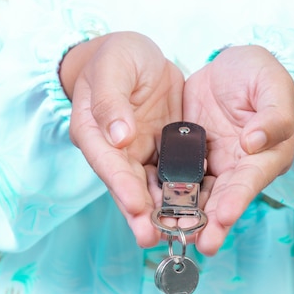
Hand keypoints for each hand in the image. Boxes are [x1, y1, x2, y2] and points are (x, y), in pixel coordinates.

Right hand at [60, 32, 183, 246]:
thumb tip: (118, 135)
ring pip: (152, 188)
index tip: (136, 206)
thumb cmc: (116, 56)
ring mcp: (140, 153)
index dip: (122, 186)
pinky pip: (175, 175)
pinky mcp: (163, 151)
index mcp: (94, 132)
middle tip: (153, 238)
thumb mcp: (113, 67)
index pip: (108, 163)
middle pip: (128, 186)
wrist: (138, 56)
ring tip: (179, 234)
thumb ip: (111, 99)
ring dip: (165, 211)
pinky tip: (199, 210)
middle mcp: (116, 150)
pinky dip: (184, 193)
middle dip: (141, 213)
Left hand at [183, 45, 293, 254]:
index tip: (223, 215)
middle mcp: (241, 168)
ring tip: (172, 236)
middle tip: (201, 244)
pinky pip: (178, 180)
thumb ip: (273, 113)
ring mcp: (215, 167)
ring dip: (187, 217)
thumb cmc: (257, 72)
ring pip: (200, 197)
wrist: (225, 66)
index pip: (251, 179)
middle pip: (225, 198)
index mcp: (268, 154)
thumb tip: (256, 143)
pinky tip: (153, 212)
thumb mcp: (271, 83)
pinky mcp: (191, 161)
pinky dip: (167, 196)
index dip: (238, 198)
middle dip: (213, 222)